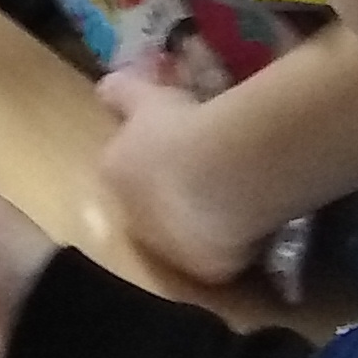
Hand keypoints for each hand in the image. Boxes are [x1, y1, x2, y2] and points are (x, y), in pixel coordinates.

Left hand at [93, 58, 268, 289]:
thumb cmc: (179, 127)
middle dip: (172, 192)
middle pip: (149, 206)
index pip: (122, 168)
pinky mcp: (204, 271)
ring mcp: (168, 250)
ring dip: (201, 219)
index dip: (149, 156)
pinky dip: (231, 241)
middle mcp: (132, 218)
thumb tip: (105, 87)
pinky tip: (252, 219)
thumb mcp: (146, 97)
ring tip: (236, 193)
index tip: (177, 143)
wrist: (219, 173)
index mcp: (113, 173)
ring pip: (183, 234)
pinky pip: (218, 254)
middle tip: (208, 169)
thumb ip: (122, 93)